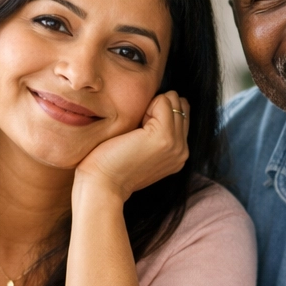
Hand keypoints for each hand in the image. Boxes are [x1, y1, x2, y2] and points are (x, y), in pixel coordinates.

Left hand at [74, 91, 189, 201]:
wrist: (103, 185)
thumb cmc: (112, 165)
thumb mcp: (142, 150)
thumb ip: (155, 133)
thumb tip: (157, 104)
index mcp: (178, 155)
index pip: (181, 114)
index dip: (159, 112)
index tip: (139, 131)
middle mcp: (183, 151)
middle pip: (180, 105)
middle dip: (158, 106)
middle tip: (137, 129)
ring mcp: (176, 144)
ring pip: (173, 101)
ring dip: (152, 106)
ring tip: (136, 130)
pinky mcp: (164, 137)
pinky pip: (163, 101)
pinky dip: (146, 106)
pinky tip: (133, 128)